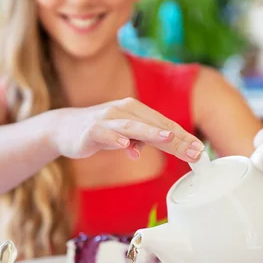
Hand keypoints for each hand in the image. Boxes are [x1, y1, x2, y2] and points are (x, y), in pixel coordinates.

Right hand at [51, 97, 204, 162]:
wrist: (63, 128)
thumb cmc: (98, 131)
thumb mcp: (124, 137)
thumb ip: (139, 142)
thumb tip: (147, 151)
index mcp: (135, 111)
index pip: (164, 125)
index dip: (183, 137)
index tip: (199, 150)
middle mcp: (124, 111)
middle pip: (154, 125)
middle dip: (176, 138)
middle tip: (194, 150)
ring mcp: (107, 119)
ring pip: (133, 126)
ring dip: (151, 133)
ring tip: (167, 138)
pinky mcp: (90, 130)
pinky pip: (105, 134)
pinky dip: (115, 139)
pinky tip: (125, 145)